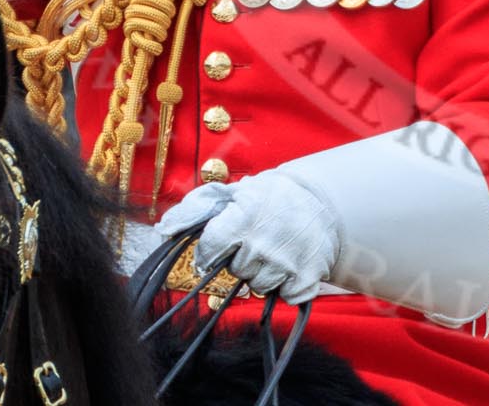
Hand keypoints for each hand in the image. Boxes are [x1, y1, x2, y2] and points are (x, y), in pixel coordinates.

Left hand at [156, 170, 339, 301]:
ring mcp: (286, 263)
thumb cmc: (275, 196)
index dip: (212, 251)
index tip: (221, 246)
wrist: (326, 201)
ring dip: (264, 272)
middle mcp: (262, 243)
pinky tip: (292, 265)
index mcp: (243, 217)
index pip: (209, 251)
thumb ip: (198, 209)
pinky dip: (288, 285)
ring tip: (276, 251)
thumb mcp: (238, 192)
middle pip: (235, 270)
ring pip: (257, 286)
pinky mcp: (307, 278)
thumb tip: (163, 228)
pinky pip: (285, 296)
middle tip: (258, 240)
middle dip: (243, 258)